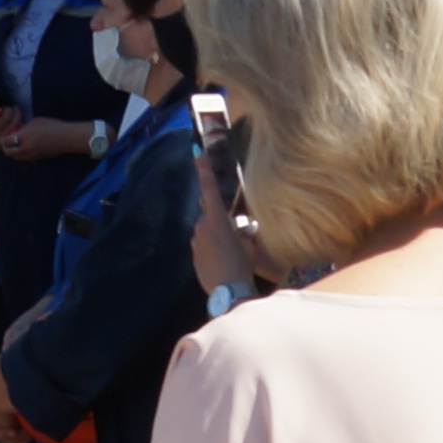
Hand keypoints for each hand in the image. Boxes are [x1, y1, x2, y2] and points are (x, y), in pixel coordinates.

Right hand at [0, 107, 17, 158]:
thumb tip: (2, 111)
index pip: (6, 117)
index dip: (8, 110)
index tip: (7, 107)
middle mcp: (4, 136)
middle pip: (15, 122)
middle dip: (16, 112)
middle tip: (15, 106)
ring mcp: (9, 140)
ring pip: (19, 127)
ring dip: (19, 117)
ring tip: (15, 112)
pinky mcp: (13, 142)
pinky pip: (20, 131)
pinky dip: (20, 123)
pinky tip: (16, 119)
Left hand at [190, 153, 258, 300]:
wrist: (229, 291)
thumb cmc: (243, 264)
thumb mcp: (248, 243)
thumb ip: (242, 231)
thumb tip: (241, 229)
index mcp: (217, 218)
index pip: (209, 188)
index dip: (204, 169)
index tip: (198, 152)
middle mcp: (202, 226)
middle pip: (210, 214)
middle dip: (220, 220)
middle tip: (235, 235)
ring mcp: (195, 241)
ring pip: (207, 232)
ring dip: (218, 237)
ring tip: (233, 254)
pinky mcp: (194, 255)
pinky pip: (204, 247)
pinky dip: (213, 250)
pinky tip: (224, 263)